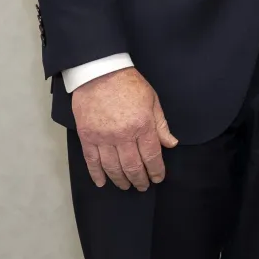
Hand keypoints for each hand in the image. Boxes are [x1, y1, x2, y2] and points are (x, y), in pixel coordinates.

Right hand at [72, 67, 177, 191]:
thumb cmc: (128, 83)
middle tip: (143, 186)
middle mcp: (123, 135)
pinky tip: (102, 183)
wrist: (99, 72)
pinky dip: (97, 175)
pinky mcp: (87, 137)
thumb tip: (171, 144)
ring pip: (113, 168)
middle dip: (140, 180)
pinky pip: (92, 162)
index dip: (157, 171)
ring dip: (121, 180)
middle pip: (133, 166)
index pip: (152, 156)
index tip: (158, 178)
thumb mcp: (152, 100)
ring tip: (126, 186)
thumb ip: (161, 124)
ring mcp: (103, 138)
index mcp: (142, 125)